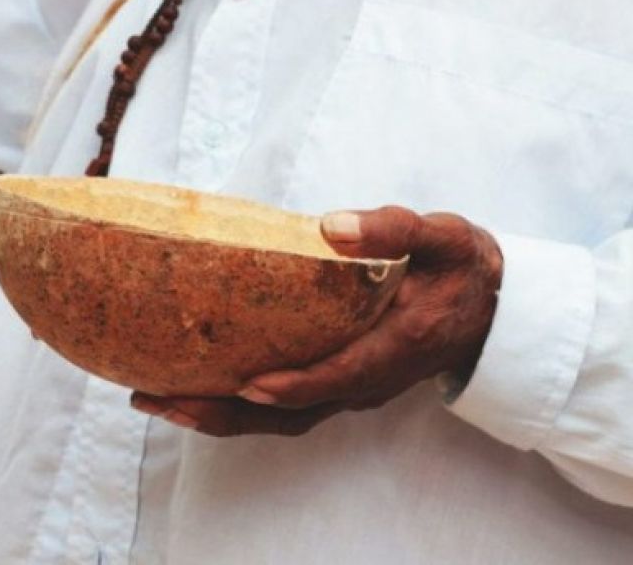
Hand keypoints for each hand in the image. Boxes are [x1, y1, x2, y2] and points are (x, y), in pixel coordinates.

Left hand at [132, 206, 503, 436]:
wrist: (489, 308)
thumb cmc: (460, 267)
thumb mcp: (443, 237)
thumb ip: (394, 229)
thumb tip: (332, 225)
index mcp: (396, 346)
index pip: (340, 374)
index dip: (294, 385)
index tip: (246, 384)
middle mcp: (368, 381)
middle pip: (292, 413)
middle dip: (224, 412)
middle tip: (160, 400)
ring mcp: (351, 390)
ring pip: (280, 420)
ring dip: (218, 416)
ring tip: (155, 401)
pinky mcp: (336, 386)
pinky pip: (282, 409)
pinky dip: (234, 408)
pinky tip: (190, 388)